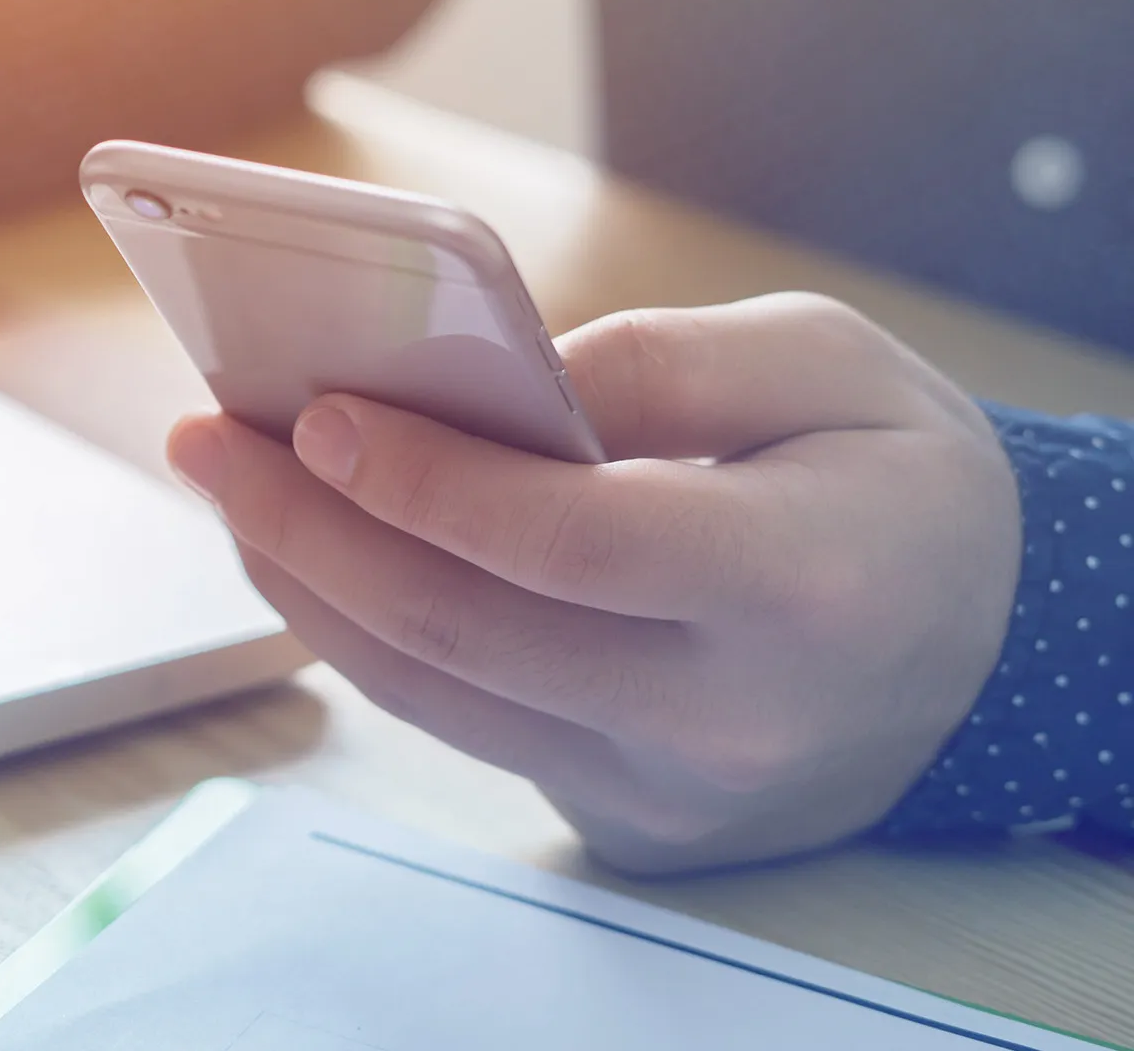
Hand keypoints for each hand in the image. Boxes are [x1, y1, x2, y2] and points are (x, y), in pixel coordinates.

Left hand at [166, 293, 1022, 871]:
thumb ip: (666, 358)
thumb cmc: (895, 481)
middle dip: (307, 528)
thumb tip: (487, 378)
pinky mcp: (623, 820)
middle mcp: (731, 716)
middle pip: (464, 630)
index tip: (314, 413)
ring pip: (435, 693)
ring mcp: (670, 790)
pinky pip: (459, 724)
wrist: (971, 649)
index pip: (571, 543)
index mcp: (803, 585)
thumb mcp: (833, 362)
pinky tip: (308, 551)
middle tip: (207, 437)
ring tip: (229, 484)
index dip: (426, 479)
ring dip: (304, 585)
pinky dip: (364, 635)